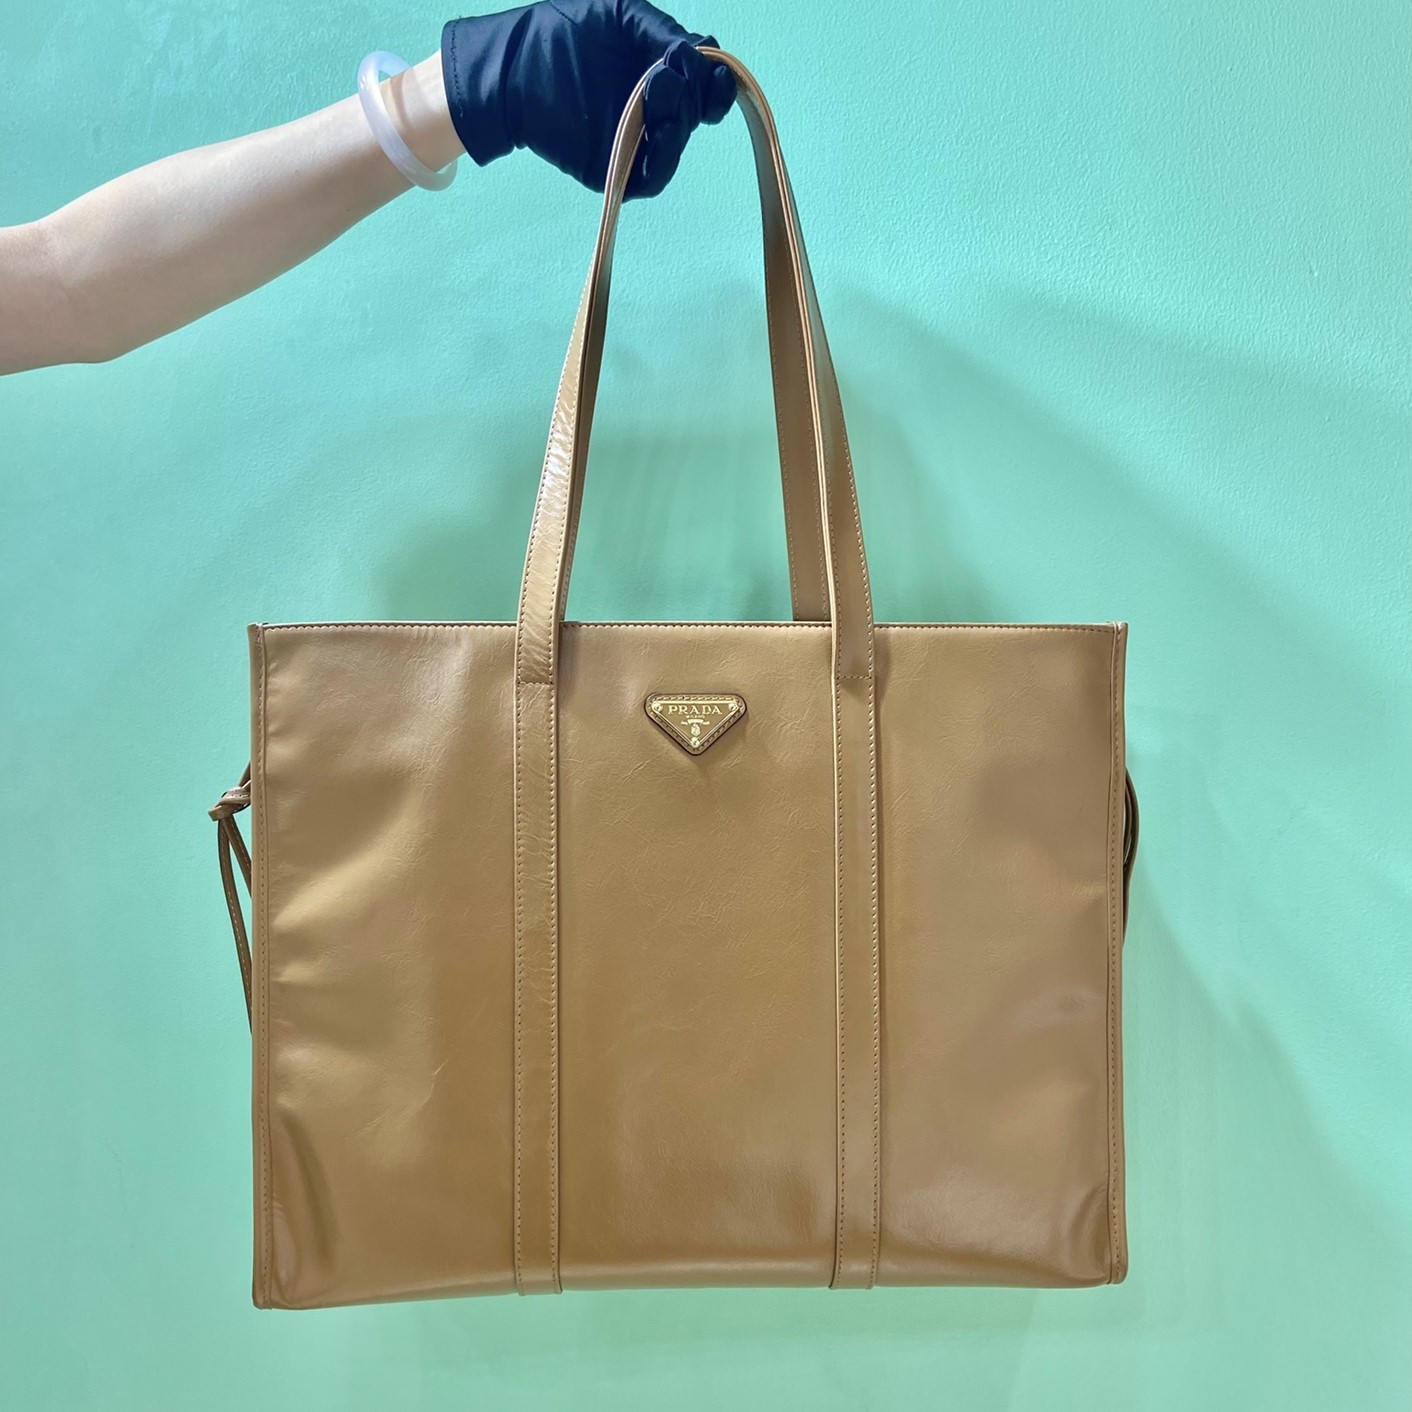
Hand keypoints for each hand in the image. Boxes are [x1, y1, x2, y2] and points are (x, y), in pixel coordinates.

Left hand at [441, 1, 734, 197]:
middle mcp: (652, 109)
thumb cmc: (561, 32)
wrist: (513, 67)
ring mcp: (634, 140)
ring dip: (680, 124)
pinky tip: (658, 130)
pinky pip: (652, 177)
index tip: (711, 71)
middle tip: (666, 77)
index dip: (715, 81)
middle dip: (693, 95)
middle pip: (696, 113)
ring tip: (659, 99)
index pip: (704, 84)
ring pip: (677, 146)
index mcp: (659, 72)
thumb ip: (662, 32)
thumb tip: (700, 56)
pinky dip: (663, 158)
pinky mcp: (614, 168)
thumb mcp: (621, 13)